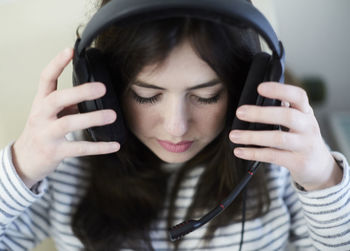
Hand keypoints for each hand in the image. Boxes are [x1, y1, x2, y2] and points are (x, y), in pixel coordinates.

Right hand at [12, 48, 119, 187]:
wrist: (25, 160)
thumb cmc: (42, 131)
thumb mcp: (50, 113)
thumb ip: (68, 102)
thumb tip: (92, 91)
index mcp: (41, 102)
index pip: (46, 78)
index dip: (56, 63)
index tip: (70, 51)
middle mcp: (41, 116)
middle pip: (57, 99)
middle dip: (80, 92)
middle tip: (102, 88)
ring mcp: (47, 134)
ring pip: (68, 124)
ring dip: (92, 119)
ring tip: (112, 115)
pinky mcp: (56, 152)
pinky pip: (80, 148)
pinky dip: (99, 147)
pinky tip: (114, 145)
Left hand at [229, 82, 341, 190]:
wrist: (319, 166)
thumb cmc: (301, 137)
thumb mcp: (299, 120)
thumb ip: (284, 108)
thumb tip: (257, 97)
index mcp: (306, 112)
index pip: (298, 96)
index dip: (280, 90)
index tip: (260, 88)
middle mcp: (308, 126)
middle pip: (287, 116)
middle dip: (261, 114)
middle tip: (239, 112)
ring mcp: (304, 145)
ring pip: (278, 139)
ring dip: (253, 137)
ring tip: (233, 135)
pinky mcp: (298, 162)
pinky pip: (273, 156)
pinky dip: (254, 153)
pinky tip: (239, 151)